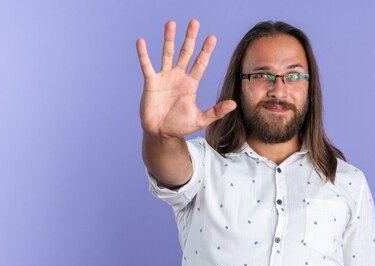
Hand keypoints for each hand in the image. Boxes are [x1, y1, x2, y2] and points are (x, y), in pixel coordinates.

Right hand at [136, 19, 236, 138]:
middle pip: (186, 53)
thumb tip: (233, 104)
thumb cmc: (180, 126)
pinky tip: (141, 41)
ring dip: (169, 39)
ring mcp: (164, 78)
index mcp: (191, 84)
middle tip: (194, 22)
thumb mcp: (200, 119)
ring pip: (167, 54)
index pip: (200, 63)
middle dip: (190, 38)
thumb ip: (216, 111)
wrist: (161, 133)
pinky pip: (146, 65)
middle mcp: (178, 77)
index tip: (212, 38)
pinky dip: (143, 54)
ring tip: (171, 23)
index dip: (206, 51)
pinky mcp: (151, 82)